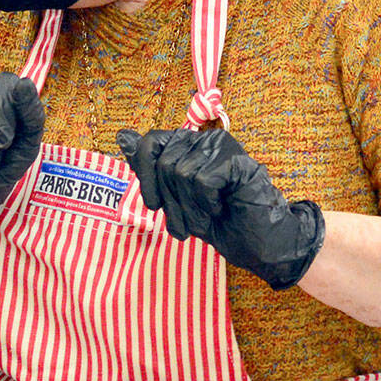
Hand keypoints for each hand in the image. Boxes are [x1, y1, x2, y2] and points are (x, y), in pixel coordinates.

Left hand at [117, 128, 325, 288]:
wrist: (258, 244)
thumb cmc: (219, 222)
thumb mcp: (174, 199)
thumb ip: (150, 168)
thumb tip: (122, 136)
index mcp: (187, 146)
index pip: (150, 144)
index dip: (145, 178)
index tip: (154, 205)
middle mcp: (203, 140)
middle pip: (164, 163)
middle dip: (172, 202)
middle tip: (192, 219)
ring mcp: (222, 146)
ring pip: (181, 172)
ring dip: (191, 207)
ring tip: (210, 214)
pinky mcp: (237, 159)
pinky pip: (202, 179)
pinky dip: (207, 203)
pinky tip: (222, 207)